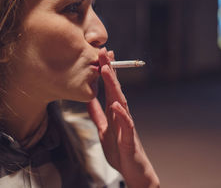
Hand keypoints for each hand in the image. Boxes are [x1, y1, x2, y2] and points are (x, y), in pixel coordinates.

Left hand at [87, 47, 159, 187]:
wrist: (132, 169)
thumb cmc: (119, 149)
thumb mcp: (103, 128)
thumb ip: (96, 114)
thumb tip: (88, 99)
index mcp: (114, 111)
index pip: (110, 86)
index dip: (106, 70)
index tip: (101, 54)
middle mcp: (121, 113)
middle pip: (115, 88)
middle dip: (109, 69)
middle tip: (103, 51)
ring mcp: (126, 124)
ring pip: (121, 101)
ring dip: (114, 85)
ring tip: (107, 70)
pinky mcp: (129, 138)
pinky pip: (126, 124)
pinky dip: (121, 114)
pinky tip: (115, 104)